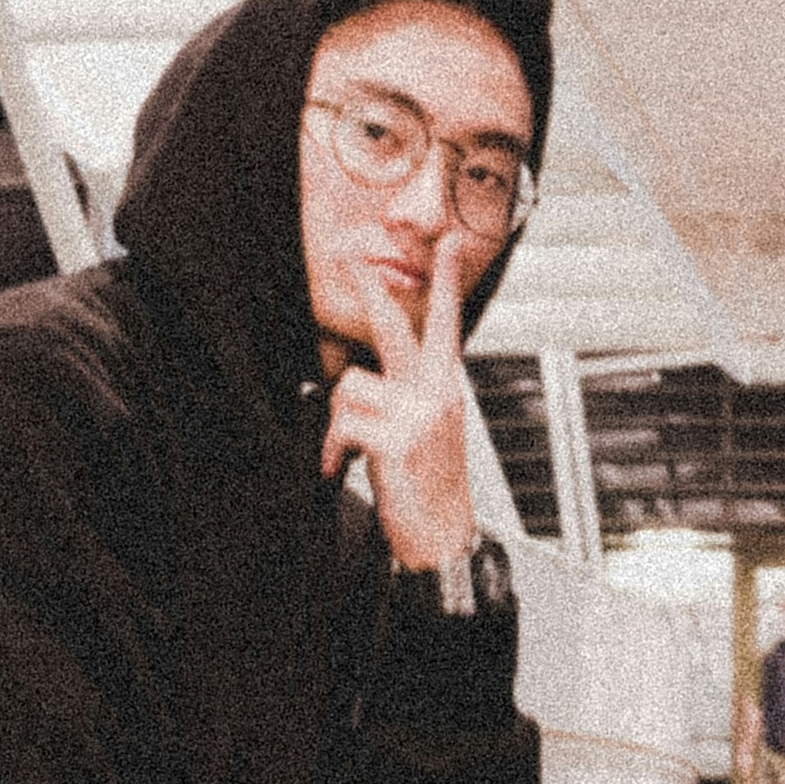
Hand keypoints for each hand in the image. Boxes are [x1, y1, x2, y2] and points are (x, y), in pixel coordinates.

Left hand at [323, 224, 480, 568]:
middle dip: (372, 290)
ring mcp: (418, 414)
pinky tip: (340, 467)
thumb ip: (404, 396)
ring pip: (347, 386)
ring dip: (336, 422)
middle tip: (353, 258)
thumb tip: (353, 381)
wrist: (444, 538)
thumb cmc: (430, 485)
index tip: (453, 245)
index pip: (447, 326)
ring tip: (349, 451)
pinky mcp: (395, 439)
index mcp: (446, 386)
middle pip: (393, 329)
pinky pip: (340, 424)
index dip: (448, 283)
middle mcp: (437, 392)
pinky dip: (331, 448)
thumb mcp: (425, 430)